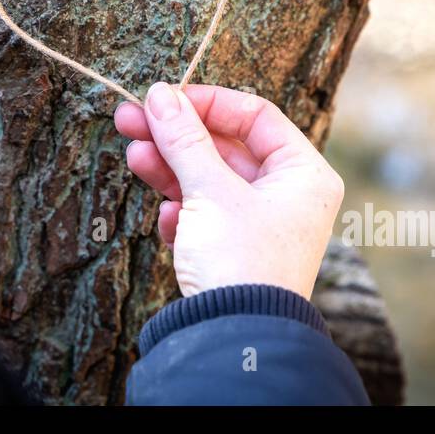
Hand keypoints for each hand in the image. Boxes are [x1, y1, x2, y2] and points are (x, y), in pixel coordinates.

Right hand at [114, 82, 344, 299]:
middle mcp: (289, 196)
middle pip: (225, 147)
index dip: (207, 102)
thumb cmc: (240, 260)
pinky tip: (166, 219)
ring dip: (170, 167)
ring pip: (209, 180)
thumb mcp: (210, 191)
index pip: (256, 116)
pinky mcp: (235, 251)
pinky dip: (182, 211)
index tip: (165, 98)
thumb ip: (183, 139)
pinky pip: (205, 215)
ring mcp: (261, 225)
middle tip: (130, 119)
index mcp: (304, 174)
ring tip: (134, 156)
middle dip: (176, 136)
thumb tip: (160, 95)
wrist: (236, 338)